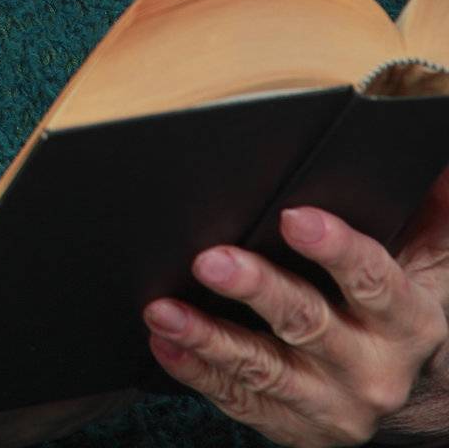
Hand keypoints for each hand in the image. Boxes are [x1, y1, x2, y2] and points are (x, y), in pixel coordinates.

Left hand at [141, 161, 448, 445]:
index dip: (333, 247)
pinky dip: (198, 372)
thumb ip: (428, 212)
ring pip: (264, 370)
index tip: (292, 216)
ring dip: (209, 338)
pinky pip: (241, 401)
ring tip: (162, 310)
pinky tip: (165, 344)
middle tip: (208, 260)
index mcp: (408, 320)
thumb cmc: (400, 302)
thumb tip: (431, 163)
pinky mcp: (295, 427)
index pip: (372, 278)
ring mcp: (332, 404)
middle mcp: (373, 370)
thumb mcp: (429, 259)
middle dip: (256, 289)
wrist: (415, 395)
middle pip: (307, 323)